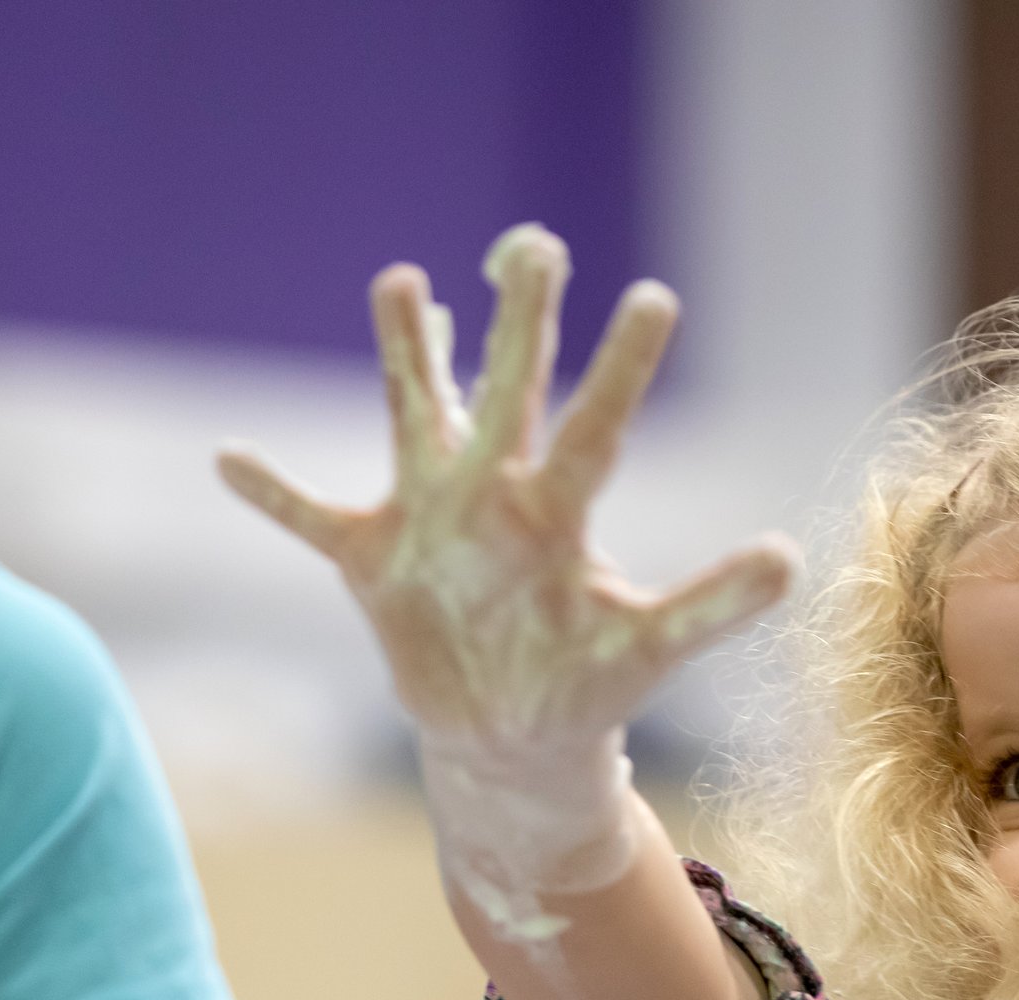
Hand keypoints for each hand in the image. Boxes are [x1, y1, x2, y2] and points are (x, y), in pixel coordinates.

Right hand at [216, 223, 795, 747]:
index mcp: (557, 514)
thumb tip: (791, 559)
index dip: (621, 369)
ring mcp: (429, 521)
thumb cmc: (585, 684)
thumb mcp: (650, 646)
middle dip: (519, 324)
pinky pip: (310, 517)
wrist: (513, 738)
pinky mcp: (371, 561)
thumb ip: (712, 604)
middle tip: (537, 243)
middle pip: (508, 394)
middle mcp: (495, 496)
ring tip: (400, 280)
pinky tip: (227, 456)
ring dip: (406, 358)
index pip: (594, 427)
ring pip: (413, 419)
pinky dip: (270, 492)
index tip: (654, 295)